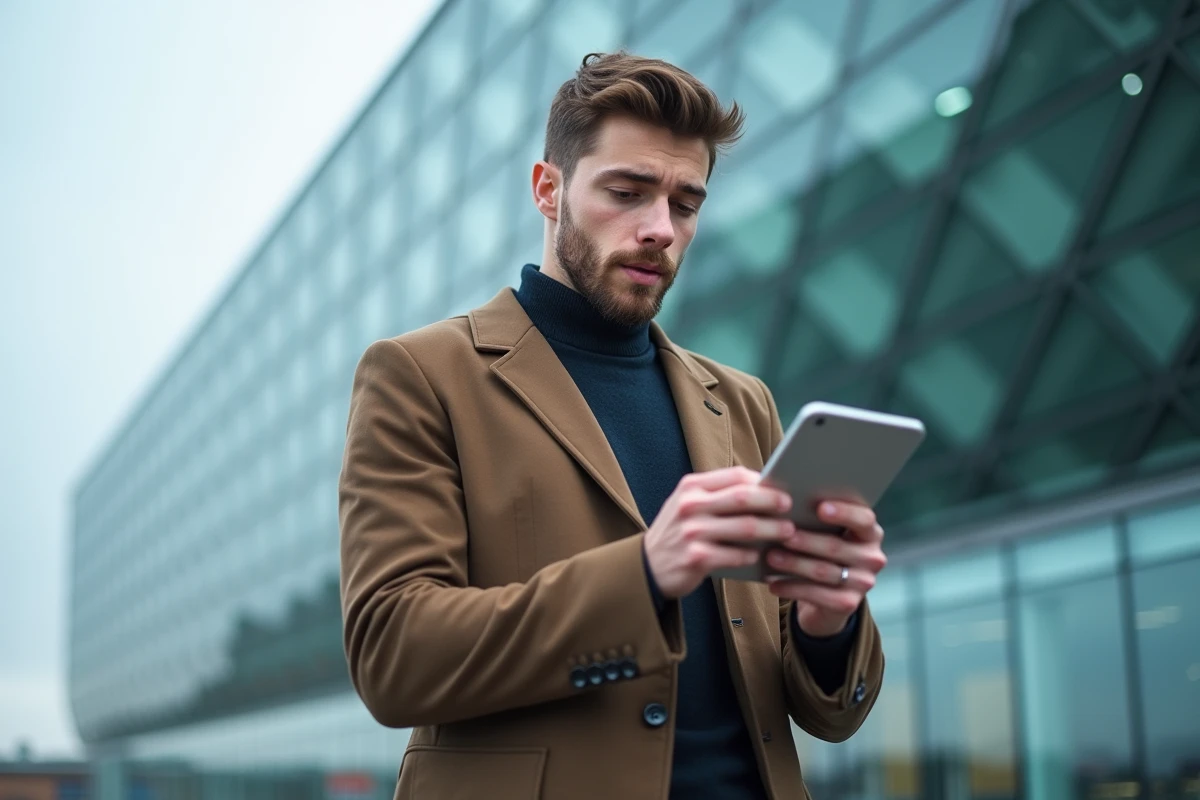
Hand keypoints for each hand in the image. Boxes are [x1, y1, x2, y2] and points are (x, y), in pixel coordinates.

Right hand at [644, 467, 794, 598]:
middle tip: (790, 507)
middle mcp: (690, 506)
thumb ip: (717, 496)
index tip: (781, 487)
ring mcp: (692, 532)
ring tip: (787, 532)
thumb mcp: (688, 505)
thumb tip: (763, 490)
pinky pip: (736, 554)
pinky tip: (763, 556)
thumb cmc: (678, 532)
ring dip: (771, 530)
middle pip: (743, 498)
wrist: (647, 565)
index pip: (734, 476)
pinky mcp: (697, 558)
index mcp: (691, 487)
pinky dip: (754, 555)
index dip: (761, 481)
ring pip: (745, 527)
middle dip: (772, 501)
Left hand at [764, 500, 886, 637]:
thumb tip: (783, 496)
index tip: (820, 508)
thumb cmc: (820, 550)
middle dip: (806, 540)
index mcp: (870, 532)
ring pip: (824, 571)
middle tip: (781, 535)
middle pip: (837, 547)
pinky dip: (792, 588)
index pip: (864, 519)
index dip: (844, 512)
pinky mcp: (849, 604)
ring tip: (770, 557)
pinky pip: (817, 595)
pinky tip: (773, 583)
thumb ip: (814, 515)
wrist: (827, 596)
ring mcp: (863, 582)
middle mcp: (872, 557)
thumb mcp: (824, 532)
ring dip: (794, 564)